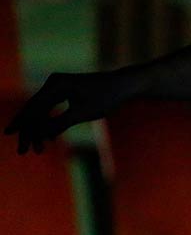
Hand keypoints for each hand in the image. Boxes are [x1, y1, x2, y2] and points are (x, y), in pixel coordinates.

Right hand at [6, 70, 143, 153]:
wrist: (123, 84)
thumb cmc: (106, 97)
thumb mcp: (83, 113)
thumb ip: (60, 123)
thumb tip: (41, 135)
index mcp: (55, 85)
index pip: (34, 109)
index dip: (26, 128)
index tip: (23, 145)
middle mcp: (53, 83)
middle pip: (34, 110)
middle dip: (28, 131)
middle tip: (22, 151)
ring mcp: (57, 86)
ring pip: (41, 111)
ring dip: (37, 130)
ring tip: (36, 149)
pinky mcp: (63, 91)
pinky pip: (50, 109)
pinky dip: (48, 123)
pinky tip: (48, 139)